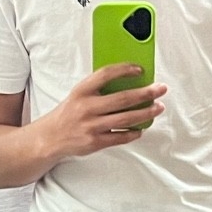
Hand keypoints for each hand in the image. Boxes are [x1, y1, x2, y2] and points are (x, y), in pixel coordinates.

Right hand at [43, 66, 166, 160]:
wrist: (51, 137)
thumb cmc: (69, 113)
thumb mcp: (78, 95)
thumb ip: (98, 89)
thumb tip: (129, 83)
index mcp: (82, 91)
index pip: (106, 74)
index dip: (125, 70)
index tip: (140, 70)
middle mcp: (86, 107)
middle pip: (123, 99)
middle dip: (146, 93)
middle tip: (161, 89)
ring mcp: (91, 126)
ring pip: (125, 119)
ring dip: (145, 113)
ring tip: (158, 108)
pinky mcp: (95, 142)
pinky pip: (120, 137)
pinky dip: (133, 133)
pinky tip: (141, 129)